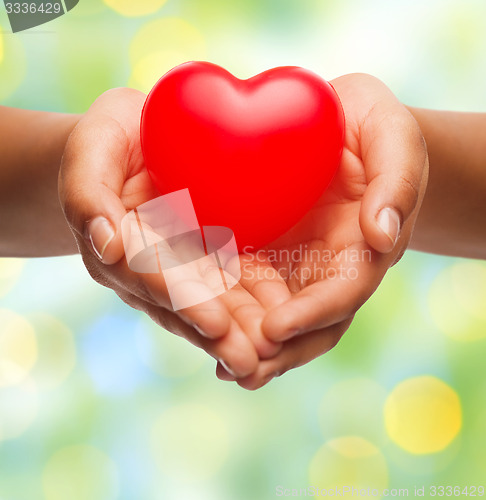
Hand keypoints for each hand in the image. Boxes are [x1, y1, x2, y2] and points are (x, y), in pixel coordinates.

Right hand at [58, 88, 281, 377]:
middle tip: (250, 361)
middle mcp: (151, 266)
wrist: (135, 142)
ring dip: (238, 333)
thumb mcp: (93, 147)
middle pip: (183, 304)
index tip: (214, 323)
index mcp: (121, 244)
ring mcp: (180, 266)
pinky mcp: (208, 259)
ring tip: (269, 357)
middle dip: (216, 333)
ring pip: (210, 304)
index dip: (181, 299)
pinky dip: (253, 308)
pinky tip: (279, 330)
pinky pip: (232, 285)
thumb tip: (106, 244)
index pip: (151, 276)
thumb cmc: (112, 139)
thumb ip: (88, 193)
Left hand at [217, 73, 428, 388]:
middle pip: (309, 323)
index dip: (313, 314)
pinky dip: (230, 312)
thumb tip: (382, 236)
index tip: (276, 329)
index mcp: (361, 248)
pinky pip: (247, 289)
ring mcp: (295, 265)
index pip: (343, 292)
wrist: (337, 124)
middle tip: (239, 370)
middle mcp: (328, 267)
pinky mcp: (264, 254)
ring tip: (220, 365)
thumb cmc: (370, 127)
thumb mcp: (391, 138)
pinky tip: (201, 325)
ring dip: (251, 345)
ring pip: (276, 316)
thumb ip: (396, 182)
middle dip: (278, 350)